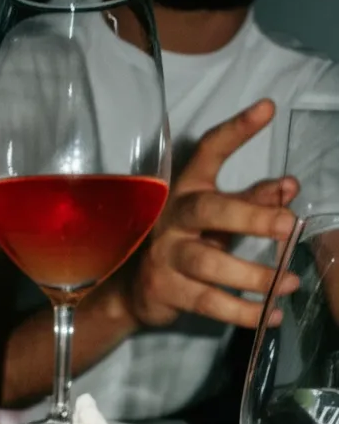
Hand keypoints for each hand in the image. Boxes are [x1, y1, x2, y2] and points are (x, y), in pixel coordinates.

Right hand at [127, 99, 299, 329]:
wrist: (134, 292)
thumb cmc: (184, 246)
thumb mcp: (216, 220)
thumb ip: (252, 202)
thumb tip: (289, 186)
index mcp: (187, 190)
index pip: (209, 151)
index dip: (236, 130)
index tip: (267, 108)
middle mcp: (173, 218)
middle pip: (209, 210)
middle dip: (250, 216)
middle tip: (288, 225)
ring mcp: (165, 255)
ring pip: (209, 264)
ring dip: (253, 275)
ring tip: (289, 283)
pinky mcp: (165, 289)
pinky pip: (207, 302)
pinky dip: (242, 311)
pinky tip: (270, 315)